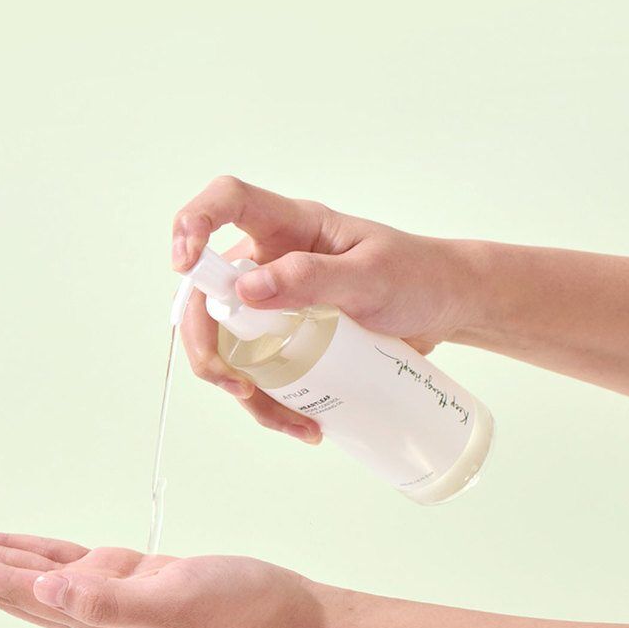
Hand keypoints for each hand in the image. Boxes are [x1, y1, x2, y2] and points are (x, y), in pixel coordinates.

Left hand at [0, 530, 323, 627]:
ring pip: (24, 572)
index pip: (10, 588)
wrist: (281, 616)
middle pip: (1, 584)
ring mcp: (104, 596)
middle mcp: (88, 611)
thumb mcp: (178, 604)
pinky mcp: (126, 578)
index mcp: (94, 618)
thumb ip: (112, 601)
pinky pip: (61, 560)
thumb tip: (47, 591)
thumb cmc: (240, 610)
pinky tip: (6, 549)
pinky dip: (26, 551)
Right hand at [172, 176, 484, 441]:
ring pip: (227, 347)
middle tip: (235, 387)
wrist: (445, 307)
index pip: (226, 202)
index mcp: (288, 227)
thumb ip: (313, 277)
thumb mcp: (372, 274)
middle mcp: (269, 263)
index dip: (193, 222)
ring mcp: (272, 305)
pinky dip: (272, 406)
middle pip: (206, 296)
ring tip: (294, 423)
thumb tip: (246, 290)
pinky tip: (305, 425)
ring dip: (245, 392)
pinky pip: (258, 374)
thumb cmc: (415, 275)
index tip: (183, 263)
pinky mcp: (284, 341)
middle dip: (206, 346)